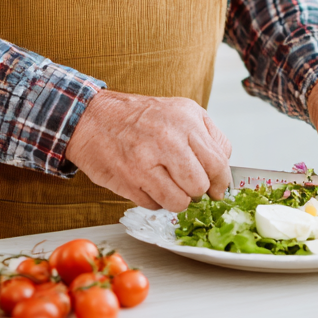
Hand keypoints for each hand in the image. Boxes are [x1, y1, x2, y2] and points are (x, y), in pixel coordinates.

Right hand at [65, 90, 231, 211]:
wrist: (94, 119)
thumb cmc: (140, 117)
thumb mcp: (181, 111)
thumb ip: (208, 136)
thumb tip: (224, 168)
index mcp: (186, 119)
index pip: (218, 163)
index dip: (221, 182)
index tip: (218, 189)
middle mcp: (168, 139)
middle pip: (200, 186)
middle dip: (197, 191)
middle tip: (189, 185)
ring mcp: (146, 162)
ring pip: (180, 202)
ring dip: (177, 199)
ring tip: (167, 183)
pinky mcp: (129, 181)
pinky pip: (156, 205)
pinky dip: (155, 200)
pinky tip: (148, 182)